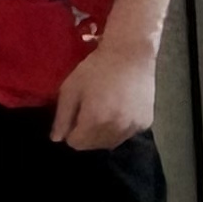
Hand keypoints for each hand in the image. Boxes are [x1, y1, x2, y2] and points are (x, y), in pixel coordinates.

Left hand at [51, 35, 159, 150]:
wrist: (131, 56)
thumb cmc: (96, 69)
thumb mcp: (71, 89)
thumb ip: (62, 116)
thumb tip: (57, 139)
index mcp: (95, 120)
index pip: (77, 144)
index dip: (70, 133)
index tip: (72, 118)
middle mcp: (116, 129)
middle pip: (94, 145)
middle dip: (85, 135)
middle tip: (86, 113)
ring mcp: (133, 128)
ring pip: (111, 143)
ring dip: (102, 134)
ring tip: (101, 112)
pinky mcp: (145, 123)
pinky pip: (126, 135)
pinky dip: (118, 129)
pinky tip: (117, 111)